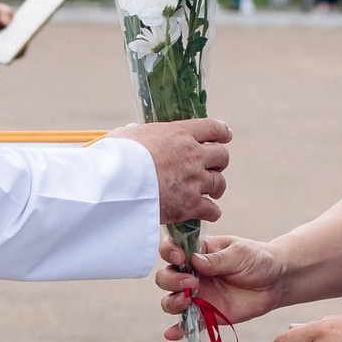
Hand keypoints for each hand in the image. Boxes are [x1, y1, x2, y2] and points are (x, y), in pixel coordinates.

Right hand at [108, 117, 230, 224]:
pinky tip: (208, 212)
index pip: (213, 128)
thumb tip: (133, 131)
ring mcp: (194, 181)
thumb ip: (134, 133)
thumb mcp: (125, 137)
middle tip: (211, 167)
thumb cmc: (116, 157)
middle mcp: (192, 155)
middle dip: (219, 162)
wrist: (117, 186)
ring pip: (220, 184)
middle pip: (222, 156)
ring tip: (211, 191)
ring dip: (216, 187)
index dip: (222, 132)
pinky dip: (212, 212)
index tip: (225, 136)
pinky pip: (212, 210)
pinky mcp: (190, 205)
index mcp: (179, 134)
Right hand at [156, 234, 283, 339]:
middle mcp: (191, 274)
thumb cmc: (257, 260)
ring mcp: (197, 296)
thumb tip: (193, 260)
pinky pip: (187, 324)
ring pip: (171, 300)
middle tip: (191, 282)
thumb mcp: (240, 254)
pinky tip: (172, 334)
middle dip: (171, 280)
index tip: (179, 258)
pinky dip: (178, 330)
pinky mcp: (206, 315)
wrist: (275, 282)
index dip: (168, 252)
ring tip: (187, 301)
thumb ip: (217, 259)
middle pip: (166, 277)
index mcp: (197, 252)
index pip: (172, 249)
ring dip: (172, 302)